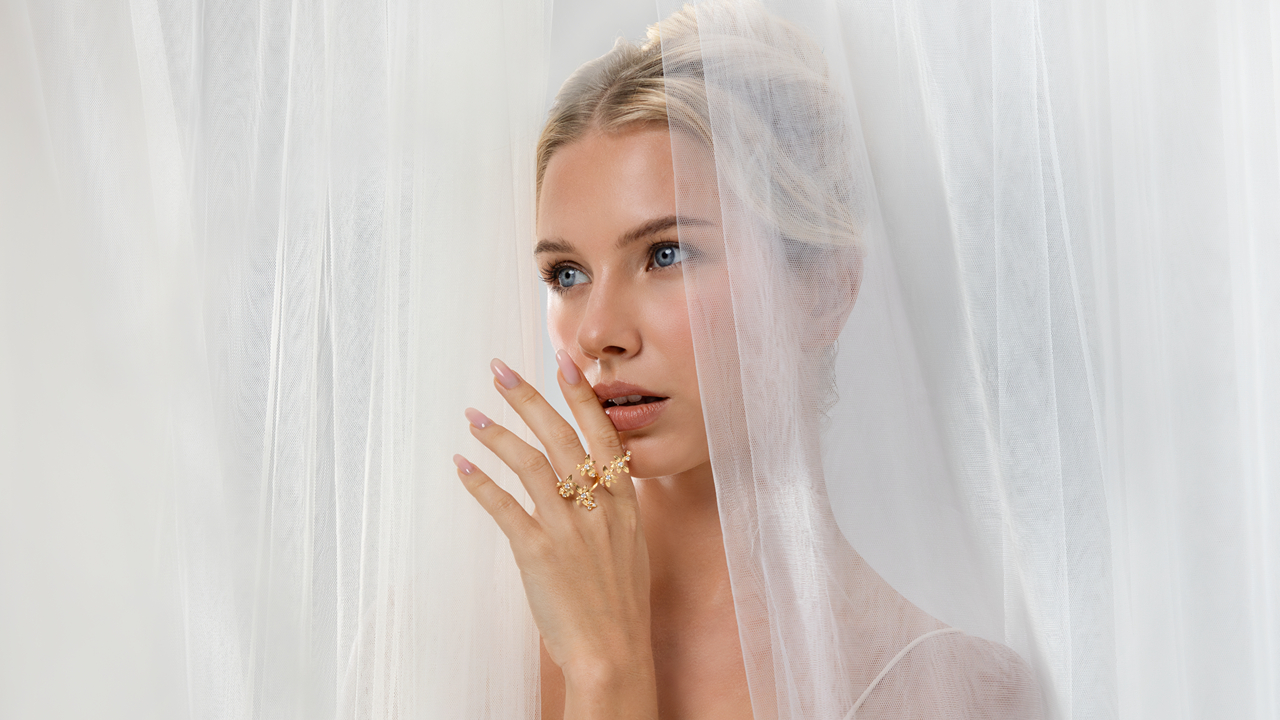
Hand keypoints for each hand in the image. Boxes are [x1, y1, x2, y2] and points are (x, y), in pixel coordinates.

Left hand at [454, 353, 656, 719]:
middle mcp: (598, 505)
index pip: (603, 432)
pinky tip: (462, 465)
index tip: (563, 360)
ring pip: (528, 463)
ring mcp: (568, 527)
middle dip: (527, 397)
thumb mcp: (630, 545)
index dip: (581, 394)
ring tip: (472, 415)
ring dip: (496, 434)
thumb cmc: (619, 603)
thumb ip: (614, 506)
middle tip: (499, 370)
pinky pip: (503, 505)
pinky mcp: (538, 551)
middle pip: (559, 436)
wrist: (613, 651)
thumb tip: (597, 479)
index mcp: (623, 501)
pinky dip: (480, 482)